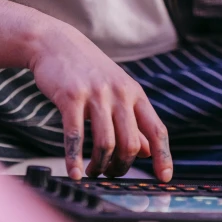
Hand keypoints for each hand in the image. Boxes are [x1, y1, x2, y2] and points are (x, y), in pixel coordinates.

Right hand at [27, 18, 172, 182]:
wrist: (57, 44)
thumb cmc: (89, 71)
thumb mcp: (117, 91)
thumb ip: (133, 121)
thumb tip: (147, 151)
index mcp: (135, 94)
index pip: (157, 130)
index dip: (163, 156)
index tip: (164, 178)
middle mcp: (119, 94)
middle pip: (130, 143)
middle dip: (122, 167)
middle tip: (111, 175)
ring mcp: (96, 95)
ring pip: (106, 143)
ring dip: (100, 166)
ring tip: (92, 172)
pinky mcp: (71, 97)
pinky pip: (76, 135)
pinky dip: (74, 159)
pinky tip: (73, 173)